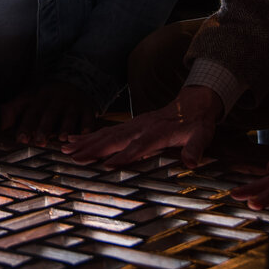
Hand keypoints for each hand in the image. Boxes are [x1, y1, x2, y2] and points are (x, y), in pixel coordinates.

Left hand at [0, 80, 96, 144]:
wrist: (75, 79)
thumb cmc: (47, 95)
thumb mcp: (30, 96)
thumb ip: (13, 109)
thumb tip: (3, 125)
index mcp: (41, 96)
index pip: (32, 111)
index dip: (26, 125)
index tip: (21, 139)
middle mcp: (58, 99)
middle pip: (50, 113)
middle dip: (45, 127)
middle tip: (40, 141)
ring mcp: (74, 103)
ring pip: (70, 116)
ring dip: (66, 127)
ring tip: (62, 138)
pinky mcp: (88, 108)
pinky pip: (89, 118)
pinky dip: (88, 127)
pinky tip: (84, 136)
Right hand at [62, 86, 222, 167]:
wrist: (194, 102)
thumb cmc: (197, 123)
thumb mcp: (202, 135)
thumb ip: (195, 149)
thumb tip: (191, 162)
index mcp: (158, 133)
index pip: (138, 147)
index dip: (123, 156)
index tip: (107, 165)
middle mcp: (141, 127)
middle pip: (114, 139)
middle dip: (93, 149)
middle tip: (73, 157)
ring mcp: (133, 125)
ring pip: (106, 134)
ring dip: (86, 142)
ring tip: (66, 149)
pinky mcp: (129, 124)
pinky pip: (107, 130)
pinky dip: (90, 135)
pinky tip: (75, 140)